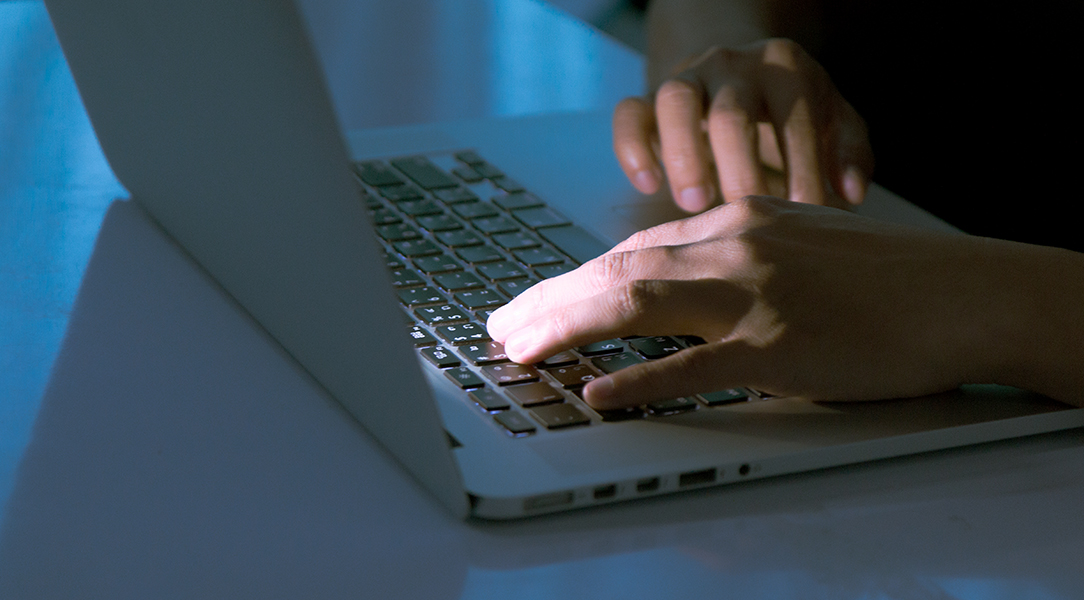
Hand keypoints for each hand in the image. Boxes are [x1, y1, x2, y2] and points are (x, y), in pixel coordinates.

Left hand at [486, 196, 1015, 408]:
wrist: (958, 292)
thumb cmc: (882, 275)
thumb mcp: (797, 242)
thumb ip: (734, 254)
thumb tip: (676, 276)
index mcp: (736, 221)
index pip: (632, 249)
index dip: (574, 278)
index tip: (537, 301)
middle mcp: (733, 246)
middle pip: (616, 269)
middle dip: (549, 299)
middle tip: (502, 328)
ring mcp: (753, 295)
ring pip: (636, 301)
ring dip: (567, 326)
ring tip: (520, 352)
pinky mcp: (778, 346)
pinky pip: (693, 364)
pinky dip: (639, 379)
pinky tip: (596, 392)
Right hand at [613, 39, 873, 211]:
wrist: (738, 72)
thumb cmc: (790, 111)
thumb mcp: (832, 120)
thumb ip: (849, 152)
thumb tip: (849, 193)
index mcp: (785, 69)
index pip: (796, 119)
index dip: (802, 169)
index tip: (804, 214)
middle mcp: (733, 65)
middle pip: (731, 113)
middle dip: (738, 168)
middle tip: (744, 213)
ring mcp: (687, 78)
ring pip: (675, 103)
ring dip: (683, 156)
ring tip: (694, 204)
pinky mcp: (648, 97)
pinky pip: (629, 113)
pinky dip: (632, 148)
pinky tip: (648, 184)